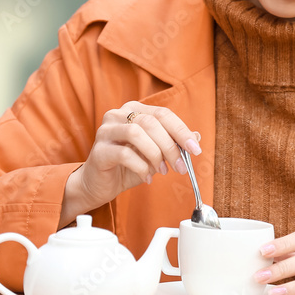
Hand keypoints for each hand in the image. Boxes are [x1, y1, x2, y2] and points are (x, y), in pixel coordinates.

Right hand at [59, 102, 200, 227]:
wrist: (99, 184)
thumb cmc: (127, 166)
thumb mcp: (155, 153)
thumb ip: (172, 143)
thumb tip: (196, 137)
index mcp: (133, 110)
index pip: (163, 114)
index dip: (181, 131)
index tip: (195, 149)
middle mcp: (117, 114)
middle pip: (151, 122)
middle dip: (170, 146)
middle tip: (180, 166)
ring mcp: (105, 131)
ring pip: (137, 133)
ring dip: (155, 154)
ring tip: (161, 171)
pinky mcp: (98, 150)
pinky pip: (124, 154)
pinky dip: (141, 167)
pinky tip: (147, 177)